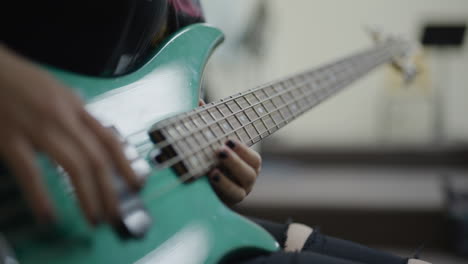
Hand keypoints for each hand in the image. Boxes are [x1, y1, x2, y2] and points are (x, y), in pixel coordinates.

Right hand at [0, 45, 140, 224]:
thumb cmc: (19, 80)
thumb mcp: (56, 93)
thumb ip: (75, 116)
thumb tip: (93, 142)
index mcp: (76, 107)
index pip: (109, 139)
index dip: (126, 165)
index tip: (137, 186)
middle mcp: (64, 118)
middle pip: (98, 158)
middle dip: (111, 191)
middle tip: (116, 215)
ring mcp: (38, 128)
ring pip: (75, 166)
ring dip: (88, 197)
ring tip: (95, 219)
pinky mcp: (10, 139)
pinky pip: (30, 172)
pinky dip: (41, 196)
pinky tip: (49, 216)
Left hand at [198, 100, 260, 204]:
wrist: (195, 191)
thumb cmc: (207, 160)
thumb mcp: (208, 143)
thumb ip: (207, 125)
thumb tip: (200, 103)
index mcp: (245, 165)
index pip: (253, 160)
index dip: (243, 150)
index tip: (228, 140)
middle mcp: (244, 182)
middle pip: (250, 174)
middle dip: (235, 162)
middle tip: (219, 151)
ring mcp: (235, 196)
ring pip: (239, 191)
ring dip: (226, 180)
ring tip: (212, 171)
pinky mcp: (222, 206)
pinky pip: (225, 202)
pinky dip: (218, 192)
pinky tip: (207, 182)